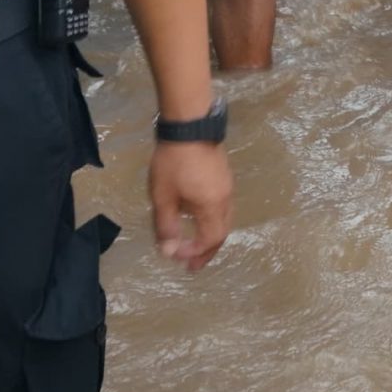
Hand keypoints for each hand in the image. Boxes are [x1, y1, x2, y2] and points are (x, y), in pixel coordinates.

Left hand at [148, 138, 233, 269]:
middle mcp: (225, 200)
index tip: (175, 255)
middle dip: (206, 252)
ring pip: (224, 221)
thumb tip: (169, 251)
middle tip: (192, 265)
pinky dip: (212, 222)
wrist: (190, 125)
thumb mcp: (163, 196)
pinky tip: (198, 219)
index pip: (209, 240)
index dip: (193, 252)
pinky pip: (222, 209)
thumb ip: (167, 226)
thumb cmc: (174, 163)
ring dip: (211, 237)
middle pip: (221, 234)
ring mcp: (227, 187)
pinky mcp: (224, 177)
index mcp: (212, 207)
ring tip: (196, 246)